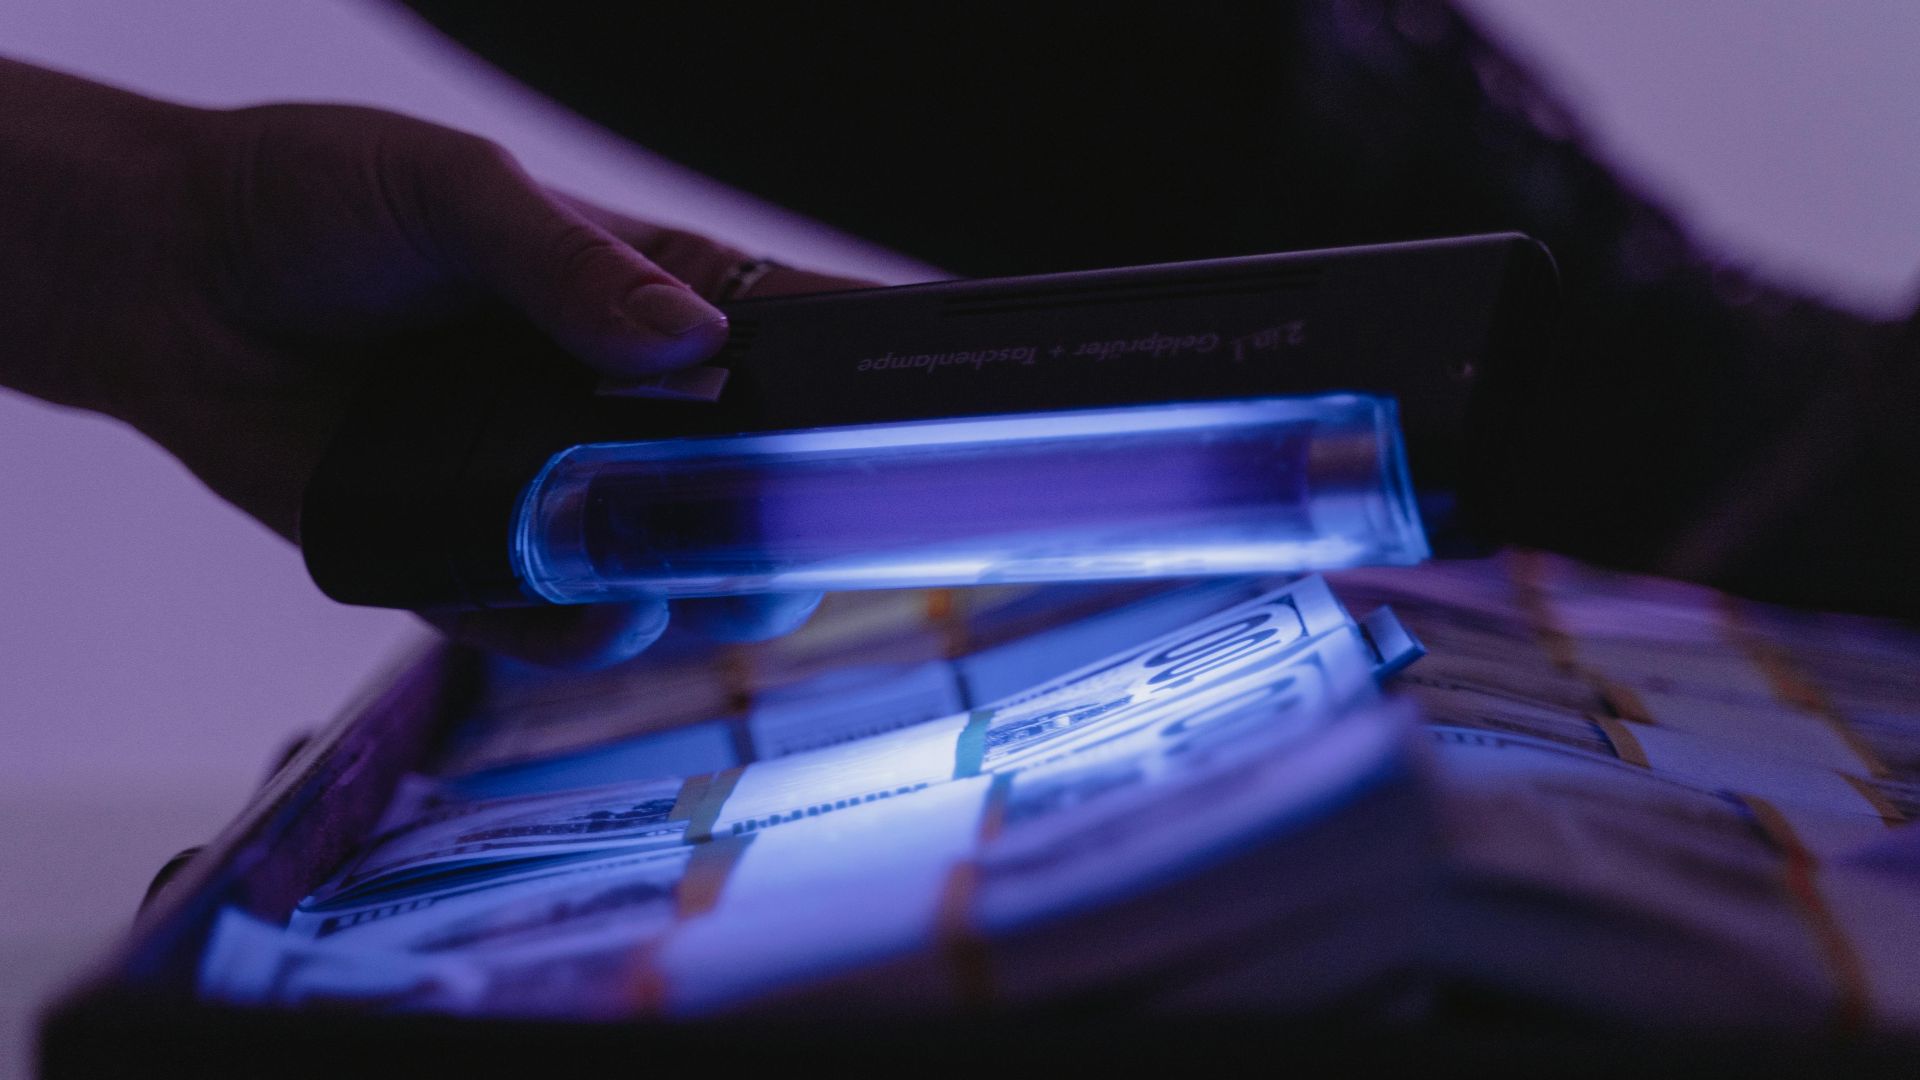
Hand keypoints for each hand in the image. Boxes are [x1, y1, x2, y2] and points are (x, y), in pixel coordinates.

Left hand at [0, 57, 864, 665]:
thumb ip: (567, 268)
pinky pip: (543, 624)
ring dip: (700, 593)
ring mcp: (548, 487)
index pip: (790, 334)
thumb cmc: (320, 202)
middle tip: (810, 543)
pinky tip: (595, 621)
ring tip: (709, 591)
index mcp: (644, 294)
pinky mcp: (470, 556)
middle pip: (750, 481)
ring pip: (665, 568)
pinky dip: (579, 638)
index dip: (867, 377)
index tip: (935, 415)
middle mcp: (613, 403)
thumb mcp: (453, 194)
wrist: (171, 280)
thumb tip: (690, 345)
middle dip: (793, 523)